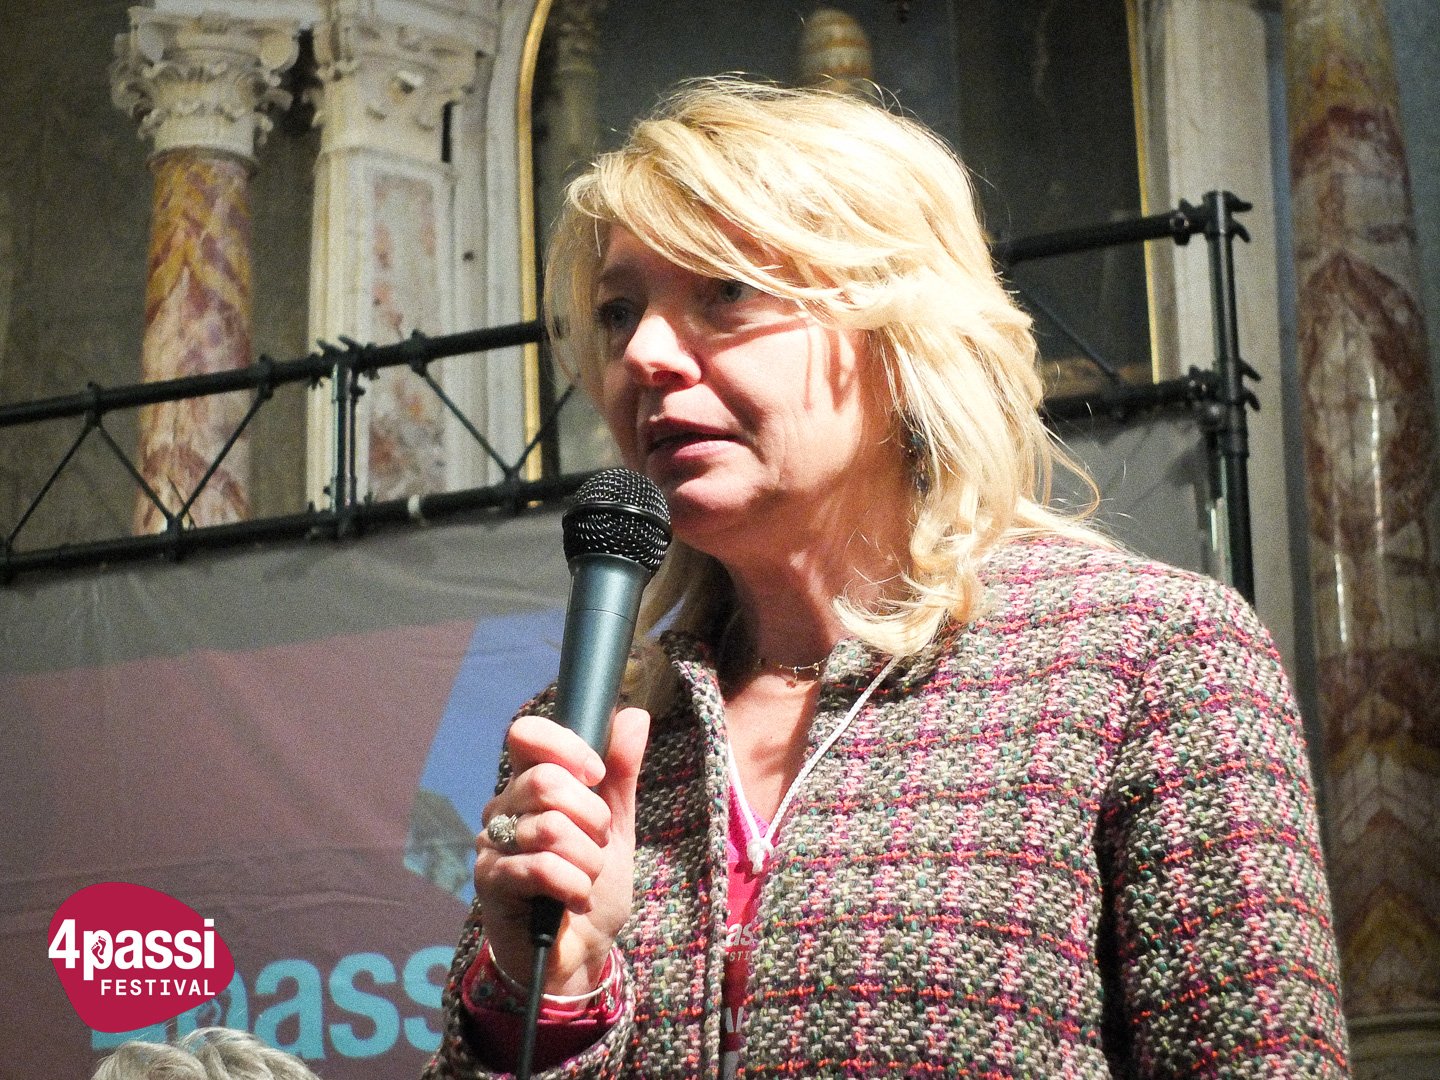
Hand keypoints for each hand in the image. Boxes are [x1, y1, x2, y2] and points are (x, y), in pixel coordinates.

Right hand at [474, 707, 648, 996]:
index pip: (526, 735)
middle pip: (546, 782)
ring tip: (587, 878)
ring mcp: (492, 844)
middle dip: (591, 818)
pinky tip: (574, 900)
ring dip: (587, 860)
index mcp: (530, 784)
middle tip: (597, 846)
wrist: (582, 951)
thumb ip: (621, 773)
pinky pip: (539, 868)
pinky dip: (573, 886)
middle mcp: (503, 806)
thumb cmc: (592, 883)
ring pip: (548, 828)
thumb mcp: (617, 826)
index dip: (566, 746)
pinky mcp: (490, 882)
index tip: (598, 774)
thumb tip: (634, 714)